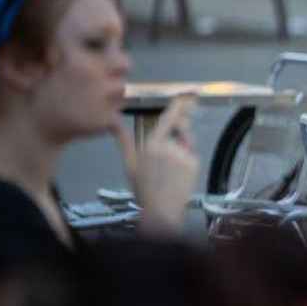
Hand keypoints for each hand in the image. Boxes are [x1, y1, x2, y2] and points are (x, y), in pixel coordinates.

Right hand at [113, 95, 199, 234]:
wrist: (161, 210)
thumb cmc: (144, 189)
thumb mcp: (130, 164)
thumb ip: (124, 141)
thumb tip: (112, 123)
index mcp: (151, 144)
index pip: (168, 118)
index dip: (178, 105)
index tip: (186, 95)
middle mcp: (168, 147)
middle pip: (180, 128)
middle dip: (181, 129)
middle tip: (176, 139)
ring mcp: (183, 154)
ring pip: (186, 142)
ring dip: (182, 147)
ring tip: (171, 167)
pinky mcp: (194, 163)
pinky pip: (192, 154)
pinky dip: (187, 159)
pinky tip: (178, 173)